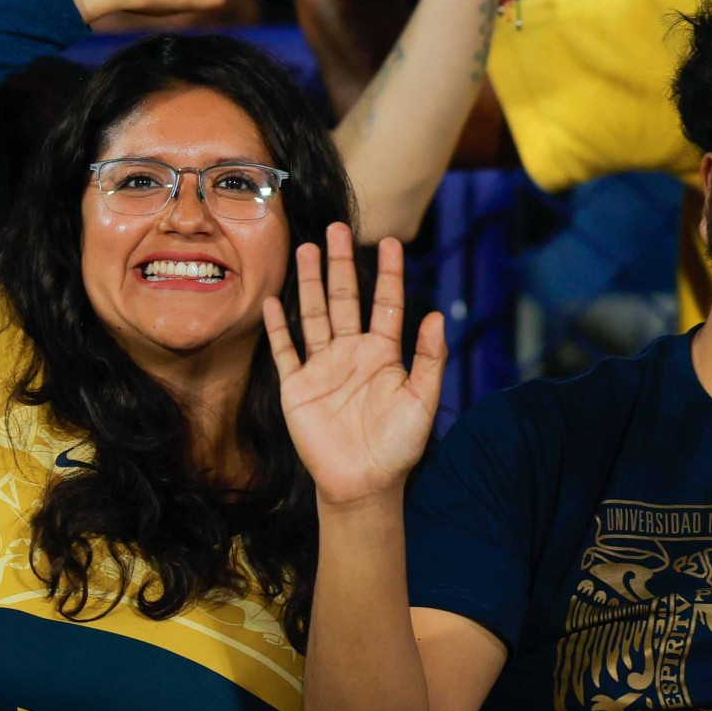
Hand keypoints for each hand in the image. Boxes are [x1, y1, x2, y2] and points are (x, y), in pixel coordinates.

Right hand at [265, 224, 445, 507]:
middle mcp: (352, 353)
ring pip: (314, 315)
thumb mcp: (423, 400)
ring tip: (306, 248)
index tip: (389, 241)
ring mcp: (322, 368)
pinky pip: (285, 351)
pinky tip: (274, 301)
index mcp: (384, 354)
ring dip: (310, 283)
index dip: (388, 273)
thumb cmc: (399, 446)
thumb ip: (429, 358)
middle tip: (336, 227)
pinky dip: (277, 327)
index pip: (386, 303)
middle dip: (341, 264)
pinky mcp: (297, 387)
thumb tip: (437, 314)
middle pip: (345, 299)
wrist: (363, 483)